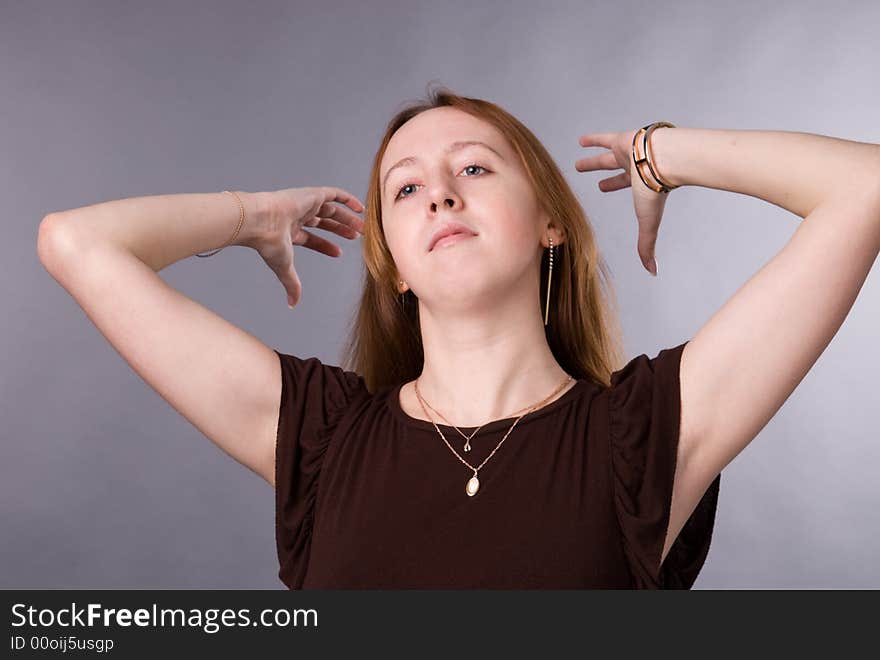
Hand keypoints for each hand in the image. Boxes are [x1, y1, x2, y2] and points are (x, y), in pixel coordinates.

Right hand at [251, 186, 364, 306]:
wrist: (261, 221)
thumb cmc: (268, 242)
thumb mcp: (284, 266)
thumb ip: (292, 284)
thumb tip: (293, 304)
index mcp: (289, 230)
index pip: (311, 238)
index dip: (326, 246)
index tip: (339, 253)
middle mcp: (297, 215)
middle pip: (323, 222)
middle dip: (340, 230)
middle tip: (356, 237)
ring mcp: (305, 204)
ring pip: (331, 209)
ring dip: (347, 218)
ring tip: (362, 227)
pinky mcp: (312, 194)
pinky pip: (334, 193)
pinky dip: (348, 199)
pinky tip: (360, 208)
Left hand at [574, 128, 670, 275]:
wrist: (665, 161)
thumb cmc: (655, 192)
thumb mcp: (647, 223)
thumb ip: (647, 245)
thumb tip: (652, 272)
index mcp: (639, 184)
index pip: (623, 186)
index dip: (612, 186)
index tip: (602, 187)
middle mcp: (633, 168)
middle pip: (613, 172)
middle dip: (602, 175)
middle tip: (590, 177)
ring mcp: (628, 153)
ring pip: (606, 156)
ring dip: (592, 160)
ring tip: (578, 163)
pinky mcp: (622, 139)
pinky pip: (605, 139)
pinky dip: (593, 140)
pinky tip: (580, 141)